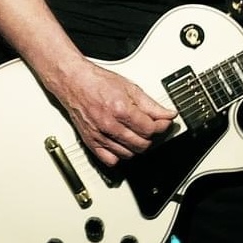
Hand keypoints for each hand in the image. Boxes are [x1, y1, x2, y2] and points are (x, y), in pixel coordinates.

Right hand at [49, 59, 176, 165]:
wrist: (74, 82)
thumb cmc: (98, 83)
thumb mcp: (130, 88)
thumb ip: (151, 105)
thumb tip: (168, 114)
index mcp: (121, 110)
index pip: (150, 129)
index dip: (162, 126)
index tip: (164, 122)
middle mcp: (109, 125)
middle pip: (142, 144)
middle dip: (151, 136)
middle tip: (152, 127)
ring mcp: (99, 136)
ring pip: (129, 154)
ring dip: (137, 146)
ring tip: (138, 134)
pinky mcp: (90, 142)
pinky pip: (110, 160)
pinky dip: (120, 156)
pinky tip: (123, 145)